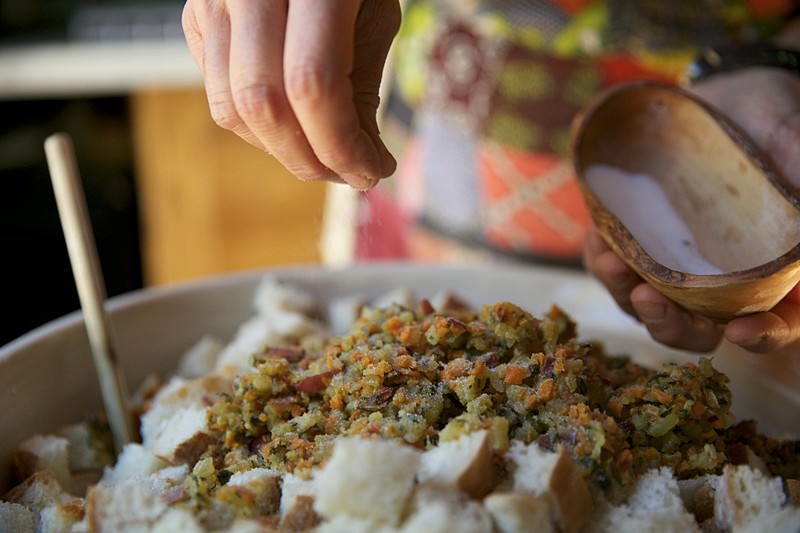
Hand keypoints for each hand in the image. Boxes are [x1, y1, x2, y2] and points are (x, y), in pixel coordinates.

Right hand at [182, 0, 400, 189]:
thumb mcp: (374, 19)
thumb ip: (362, 93)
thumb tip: (359, 167)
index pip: (313, 86)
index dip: (340, 145)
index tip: (369, 172)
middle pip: (263, 104)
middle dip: (309, 158)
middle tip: (345, 172)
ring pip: (231, 109)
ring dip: (281, 150)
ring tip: (320, 151)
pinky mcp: (195, 15)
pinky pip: (217, 93)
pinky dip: (256, 124)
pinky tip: (289, 120)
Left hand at [584, 67, 799, 352]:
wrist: (724, 92)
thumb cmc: (772, 116)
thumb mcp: (792, 136)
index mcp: (774, 267)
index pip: (777, 321)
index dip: (763, 335)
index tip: (740, 331)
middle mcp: (721, 276)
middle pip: (699, 327)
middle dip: (673, 325)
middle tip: (650, 301)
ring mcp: (674, 262)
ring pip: (649, 304)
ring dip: (627, 295)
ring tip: (614, 266)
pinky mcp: (636, 241)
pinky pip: (614, 266)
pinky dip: (603, 262)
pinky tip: (600, 245)